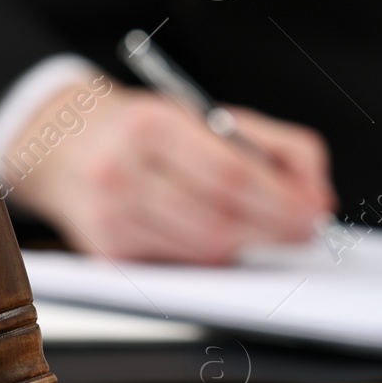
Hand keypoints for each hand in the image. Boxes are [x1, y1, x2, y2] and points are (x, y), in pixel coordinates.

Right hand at [7, 80, 335, 263]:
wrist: (63, 141)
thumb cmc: (146, 130)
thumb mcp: (207, 116)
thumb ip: (274, 146)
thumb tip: (318, 195)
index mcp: (150, 126)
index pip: (230, 175)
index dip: (280, 201)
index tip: (315, 212)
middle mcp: (121, 172)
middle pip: (218, 220)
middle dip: (273, 230)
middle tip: (307, 230)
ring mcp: (108, 218)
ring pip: (202, 251)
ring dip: (248, 247)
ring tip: (270, 233)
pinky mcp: (105, 254)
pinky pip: (180, 266)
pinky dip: (213, 258)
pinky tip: (227, 241)